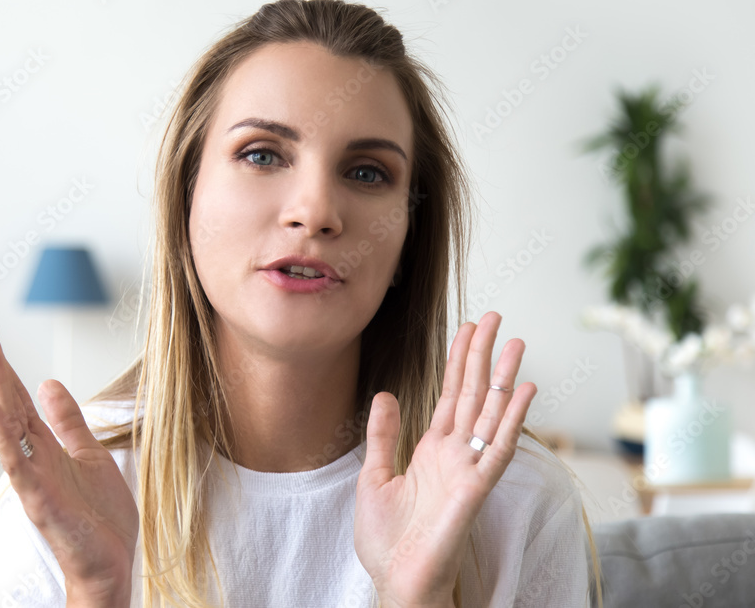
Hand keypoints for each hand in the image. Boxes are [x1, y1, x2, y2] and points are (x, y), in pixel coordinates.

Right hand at [0, 320, 137, 604]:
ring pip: (10, 424)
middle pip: (10, 401)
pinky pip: (17, 461)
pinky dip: (2, 434)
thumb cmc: (97, 517)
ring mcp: (32, 476)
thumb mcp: (88, 453)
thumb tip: (49, 382)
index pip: (20, 395)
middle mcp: (34, 456)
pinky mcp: (37, 498)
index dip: (3, 364)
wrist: (109, 564)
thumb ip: (68, 420)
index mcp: (46, 444)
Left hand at [353, 311, 536, 607]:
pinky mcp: (476, 488)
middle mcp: (455, 453)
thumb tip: (384, 394)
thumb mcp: (374, 476)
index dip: (458, 361)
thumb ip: (383, 436)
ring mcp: (469, 468)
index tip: (467, 328)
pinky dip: (513, 419)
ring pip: (491, 413)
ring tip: (515, 342)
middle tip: (494, 317)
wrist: (396, 580)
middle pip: (473, 393)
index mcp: (431, 449)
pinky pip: (499, 448)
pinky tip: (523, 391)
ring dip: (504, 377)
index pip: (450, 395)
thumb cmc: (387, 539)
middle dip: (483, 355)